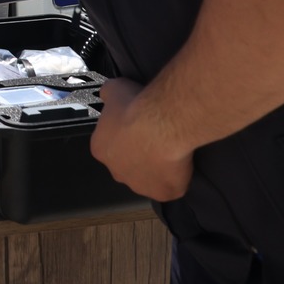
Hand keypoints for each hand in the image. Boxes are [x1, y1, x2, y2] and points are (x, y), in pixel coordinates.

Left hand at [89, 78, 192, 201]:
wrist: (161, 123)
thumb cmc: (136, 107)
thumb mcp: (114, 89)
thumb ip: (108, 94)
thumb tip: (108, 93)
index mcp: (101, 149)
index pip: (110, 146)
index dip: (125, 136)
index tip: (137, 126)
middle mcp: (117, 172)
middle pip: (128, 165)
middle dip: (140, 154)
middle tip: (154, 137)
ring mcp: (140, 186)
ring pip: (149, 179)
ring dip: (158, 167)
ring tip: (170, 148)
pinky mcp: (164, 194)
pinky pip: (172, 187)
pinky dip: (178, 177)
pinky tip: (182, 160)